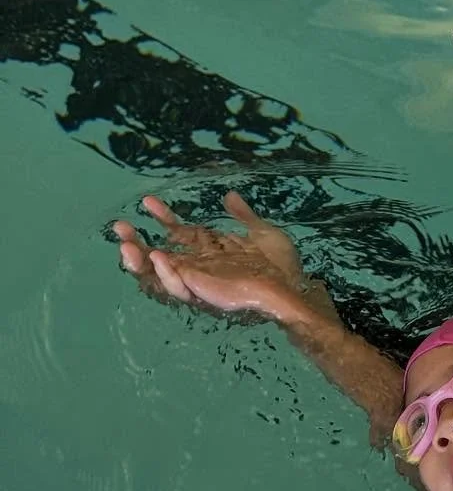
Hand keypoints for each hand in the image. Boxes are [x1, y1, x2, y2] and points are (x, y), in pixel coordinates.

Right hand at [111, 192, 317, 325]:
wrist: (295, 286)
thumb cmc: (281, 265)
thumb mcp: (261, 232)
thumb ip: (243, 215)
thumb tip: (230, 196)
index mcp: (210, 250)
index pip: (177, 232)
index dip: (162, 217)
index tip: (147, 201)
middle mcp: (200, 266)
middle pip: (159, 256)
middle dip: (136, 244)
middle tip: (119, 227)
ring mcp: (200, 281)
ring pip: (161, 276)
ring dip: (142, 263)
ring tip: (127, 247)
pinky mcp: (205, 294)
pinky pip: (180, 288)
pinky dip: (168, 275)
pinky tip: (158, 257)